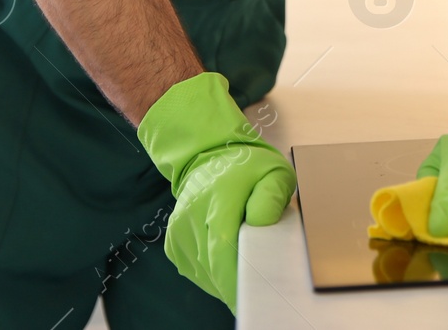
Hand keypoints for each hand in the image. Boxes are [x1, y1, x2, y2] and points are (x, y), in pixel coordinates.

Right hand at [137, 72, 295, 312]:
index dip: (236, 276)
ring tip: (244, 271)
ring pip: (201, 272)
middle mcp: (192, 215)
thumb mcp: (273, 172)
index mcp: (219, 198)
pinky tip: (225, 265)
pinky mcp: (173, 241)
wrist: (211, 157)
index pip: (222, 247)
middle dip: (235, 282)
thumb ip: (272, 196)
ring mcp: (178, 230)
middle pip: (211, 265)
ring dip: (223, 279)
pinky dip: (210, 275)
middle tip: (257, 287)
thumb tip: (259, 222)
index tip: (254, 291)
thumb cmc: (248, 168)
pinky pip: (192, 269)